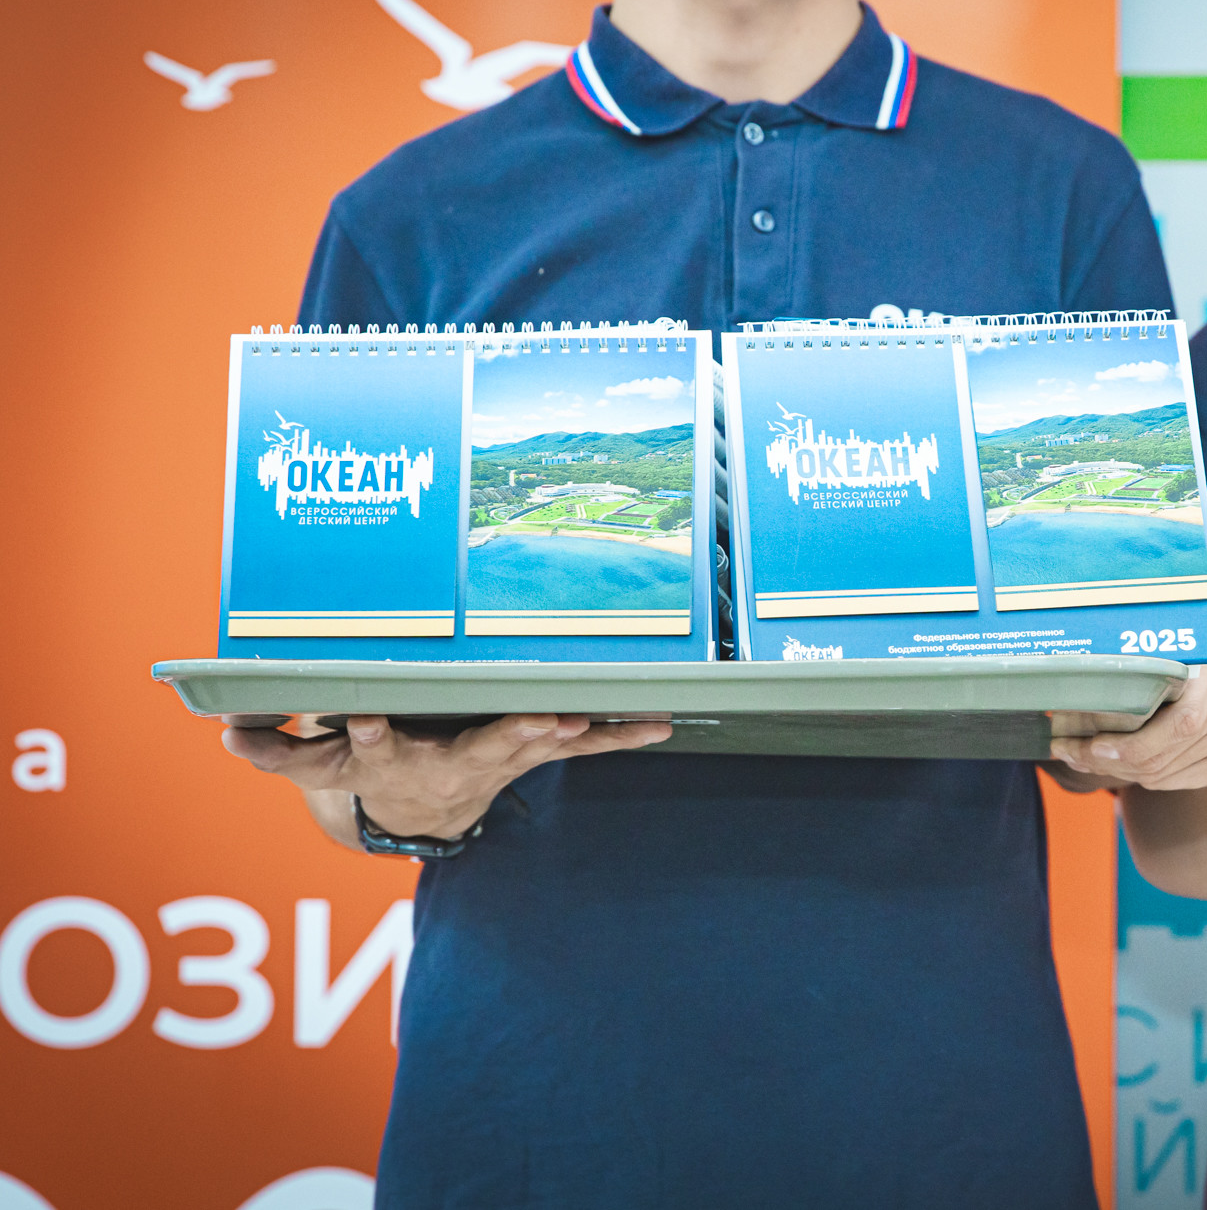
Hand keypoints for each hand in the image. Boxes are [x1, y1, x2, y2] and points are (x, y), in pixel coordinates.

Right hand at [221, 714, 674, 839]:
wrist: (422, 814)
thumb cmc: (368, 772)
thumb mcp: (314, 770)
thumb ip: (271, 753)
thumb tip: (219, 734)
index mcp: (392, 761)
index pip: (372, 744)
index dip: (365, 733)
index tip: (361, 714)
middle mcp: (451, 765)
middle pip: (476, 751)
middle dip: (503, 736)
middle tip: (534, 721)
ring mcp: (498, 762)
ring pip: (533, 748)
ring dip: (562, 736)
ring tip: (587, 721)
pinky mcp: (531, 756)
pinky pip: (582, 747)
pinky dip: (620, 734)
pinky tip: (663, 723)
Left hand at [1046, 630, 1206, 789]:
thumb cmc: (1172, 635)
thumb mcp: (1157, 628)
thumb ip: (1128, 649)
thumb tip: (1068, 683)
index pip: (1182, 724)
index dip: (1133, 745)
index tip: (1091, 746)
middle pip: (1168, 754)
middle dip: (1109, 761)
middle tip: (1069, 753)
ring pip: (1167, 773)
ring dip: (1119, 772)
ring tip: (1081, 758)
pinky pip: (1180, 781)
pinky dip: (1143, 778)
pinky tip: (1115, 765)